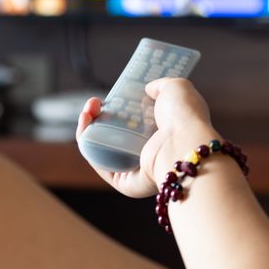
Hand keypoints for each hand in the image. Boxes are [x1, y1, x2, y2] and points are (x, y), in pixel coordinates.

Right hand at [75, 78, 219, 198]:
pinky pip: (102, 166)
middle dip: (100, 116)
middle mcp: (151, 153)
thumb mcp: (176, 88)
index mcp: (163, 134)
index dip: (119, 108)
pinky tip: (85, 125)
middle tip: (94, 102)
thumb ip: (161, 85)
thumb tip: (148, 88)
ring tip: (87, 110)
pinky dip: (88, 146)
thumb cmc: (184, 115)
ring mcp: (139, 170)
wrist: (184, 142)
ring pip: (104, 150)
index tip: (111, 96)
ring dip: (89, 129)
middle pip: (116, 135)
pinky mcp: (127, 184)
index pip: (136, 123)